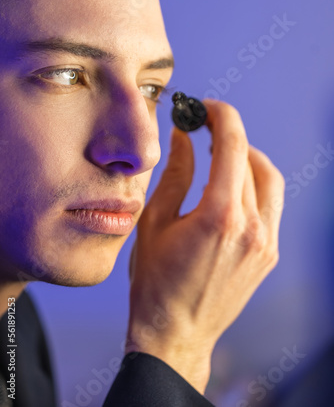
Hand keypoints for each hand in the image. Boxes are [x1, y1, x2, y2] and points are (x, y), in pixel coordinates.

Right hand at [125, 99, 284, 393]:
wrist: (176, 333)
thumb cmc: (155, 281)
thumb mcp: (155, 221)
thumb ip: (175, 173)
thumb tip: (184, 136)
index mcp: (220, 216)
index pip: (233, 145)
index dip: (221, 116)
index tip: (205, 107)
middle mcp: (252, 227)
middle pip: (250, 159)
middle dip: (227, 135)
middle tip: (203, 127)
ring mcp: (266, 242)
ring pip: (268, 179)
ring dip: (246, 157)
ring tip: (219, 154)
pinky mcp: (269, 253)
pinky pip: (271, 205)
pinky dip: (254, 185)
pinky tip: (230, 187)